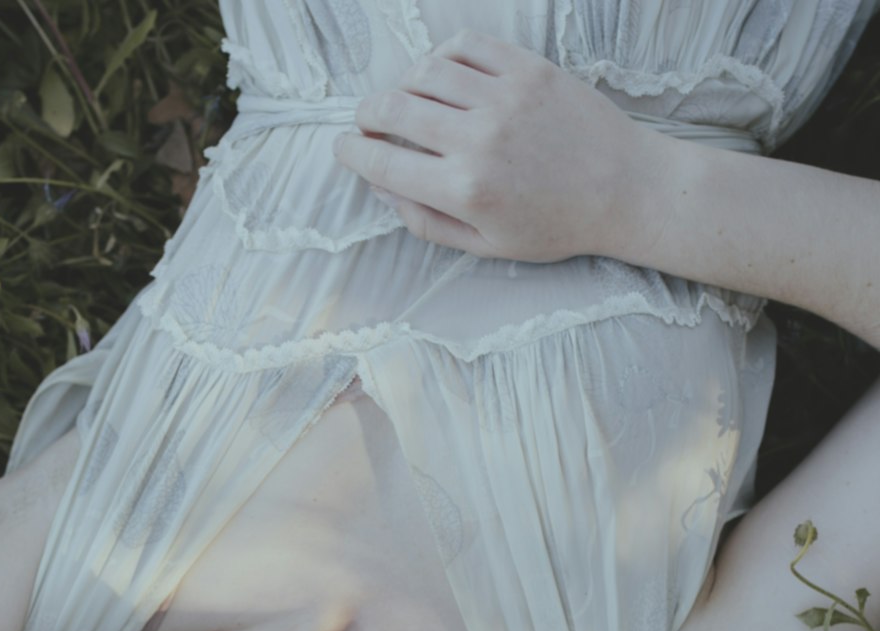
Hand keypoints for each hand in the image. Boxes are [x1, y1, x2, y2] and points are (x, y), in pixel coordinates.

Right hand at [331, 28, 658, 262]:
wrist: (623, 190)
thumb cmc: (556, 225)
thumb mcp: (486, 245)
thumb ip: (428, 222)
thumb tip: (384, 187)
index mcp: (465, 190)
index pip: (383, 161)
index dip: (351, 152)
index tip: (343, 148)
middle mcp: (478, 139)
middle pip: (394, 108)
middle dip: (366, 114)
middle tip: (366, 122)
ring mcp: (503, 98)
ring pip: (424, 71)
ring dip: (401, 84)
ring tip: (404, 100)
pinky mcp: (527, 69)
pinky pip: (466, 48)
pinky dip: (442, 57)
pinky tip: (442, 75)